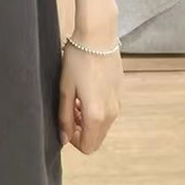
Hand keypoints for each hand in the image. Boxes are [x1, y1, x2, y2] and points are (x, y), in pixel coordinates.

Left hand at [58, 31, 122, 153]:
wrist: (98, 37)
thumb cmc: (78, 60)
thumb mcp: (65, 88)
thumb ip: (64, 116)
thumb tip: (64, 138)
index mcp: (96, 115)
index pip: (88, 147)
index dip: (73, 139)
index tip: (64, 121)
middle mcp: (111, 114)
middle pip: (97, 138)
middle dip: (80, 130)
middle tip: (68, 108)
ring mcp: (118, 104)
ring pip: (102, 126)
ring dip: (87, 119)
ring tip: (75, 97)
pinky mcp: (119, 94)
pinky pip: (108, 112)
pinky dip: (96, 109)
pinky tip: (86, 90)